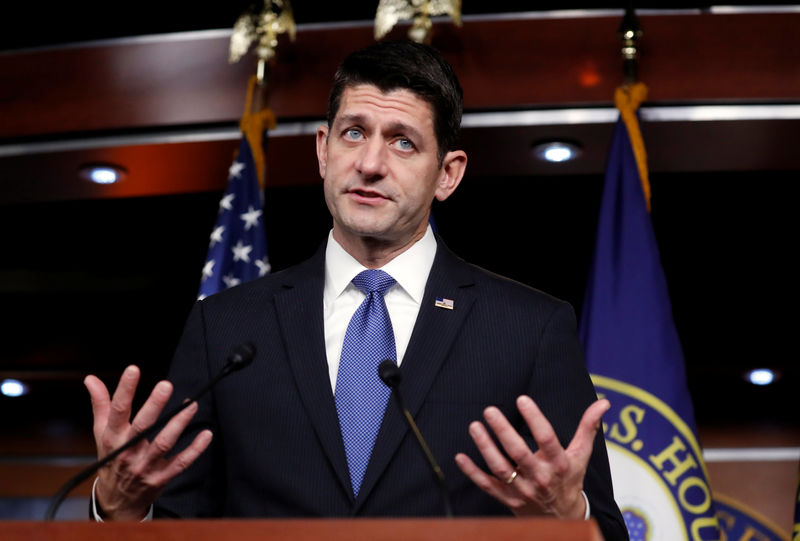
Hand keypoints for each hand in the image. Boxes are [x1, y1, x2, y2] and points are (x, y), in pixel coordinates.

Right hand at [84, 365, 212, 519]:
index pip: (117, 411)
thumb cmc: (111, 460)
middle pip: (142, 427)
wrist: (116, 501)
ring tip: (192, 405)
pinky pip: (180, 463)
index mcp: (113, 437)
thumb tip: (91, 378)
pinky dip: (194, 450)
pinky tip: (206, 434)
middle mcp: (128, 452)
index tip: (133, 369)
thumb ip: (101, 405)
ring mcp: (145, 466)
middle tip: (166, 385)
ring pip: (163, 444)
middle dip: (154, 406)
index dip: (125, 389)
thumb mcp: (101, 433)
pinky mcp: (161, 478)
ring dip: (178, 424)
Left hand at [455, 395, 608, 518]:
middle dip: (503, 431)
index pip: (547, 439)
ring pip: (501, 468)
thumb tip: (604, 403)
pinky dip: (472, 472)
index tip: (522, 400)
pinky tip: (460, 457)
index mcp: (559, 463)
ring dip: (485, 448)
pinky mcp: (508, 498)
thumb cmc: (569, 479)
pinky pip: (487, 485)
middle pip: (519, 453)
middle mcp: (540, 477)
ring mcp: (522, 489)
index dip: (535, 419)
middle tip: (489, 411)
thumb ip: (588, 427)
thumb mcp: (581, 454)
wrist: (562, 518)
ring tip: (474, 426)